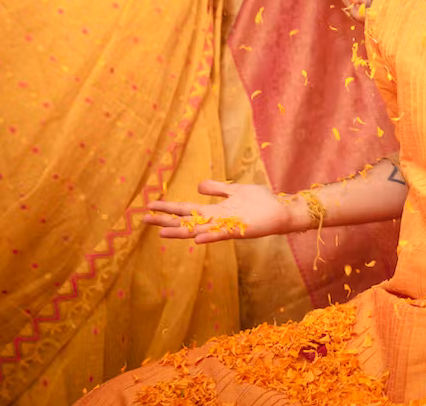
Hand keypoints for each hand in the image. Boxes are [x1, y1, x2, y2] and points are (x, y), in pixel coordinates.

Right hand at [144, 180, 291, 243]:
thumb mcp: (235, 190)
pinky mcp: (239, 229)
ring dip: (181, 232)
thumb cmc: (260, 202)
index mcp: (215, 211)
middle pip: (186, 221)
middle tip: (144, 219)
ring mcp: (226, 226)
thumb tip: (197, 186)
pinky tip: (196, 239)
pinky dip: (209, 237)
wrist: (281, 212)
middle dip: (166, 220)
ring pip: (199, 230)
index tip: (150, 206)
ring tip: (161, 233)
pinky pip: (221, 235)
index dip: (168, 208)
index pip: (186, 210)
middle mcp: (217, 220)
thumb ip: (217, 188)